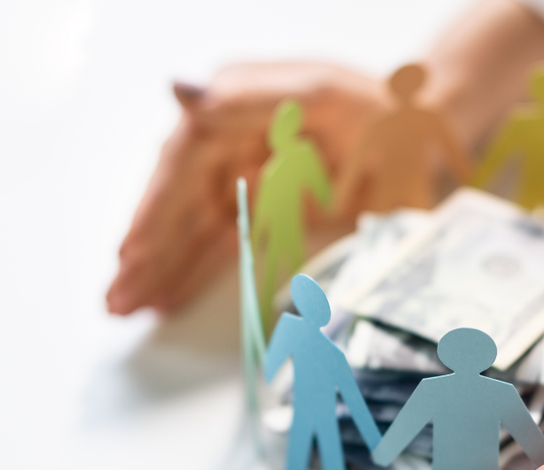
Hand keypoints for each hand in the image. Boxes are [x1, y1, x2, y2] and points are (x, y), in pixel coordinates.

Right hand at [106, 63, 386, 314]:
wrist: (425, 130)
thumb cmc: (381, 109)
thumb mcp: (324, 94)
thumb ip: (250, 95)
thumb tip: (181, 88)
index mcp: (239, 104)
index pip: (184, 159)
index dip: (157, 207)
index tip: (136, 249)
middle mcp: (234, 139)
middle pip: (181, 199)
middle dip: (149, 250)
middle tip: (118, 296)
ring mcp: (250, 174)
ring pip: (195, 227)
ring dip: (162, 267)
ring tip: (125, 306)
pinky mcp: (268, 205)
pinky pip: (223, 240)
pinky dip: (195, 269)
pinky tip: (165, 296)